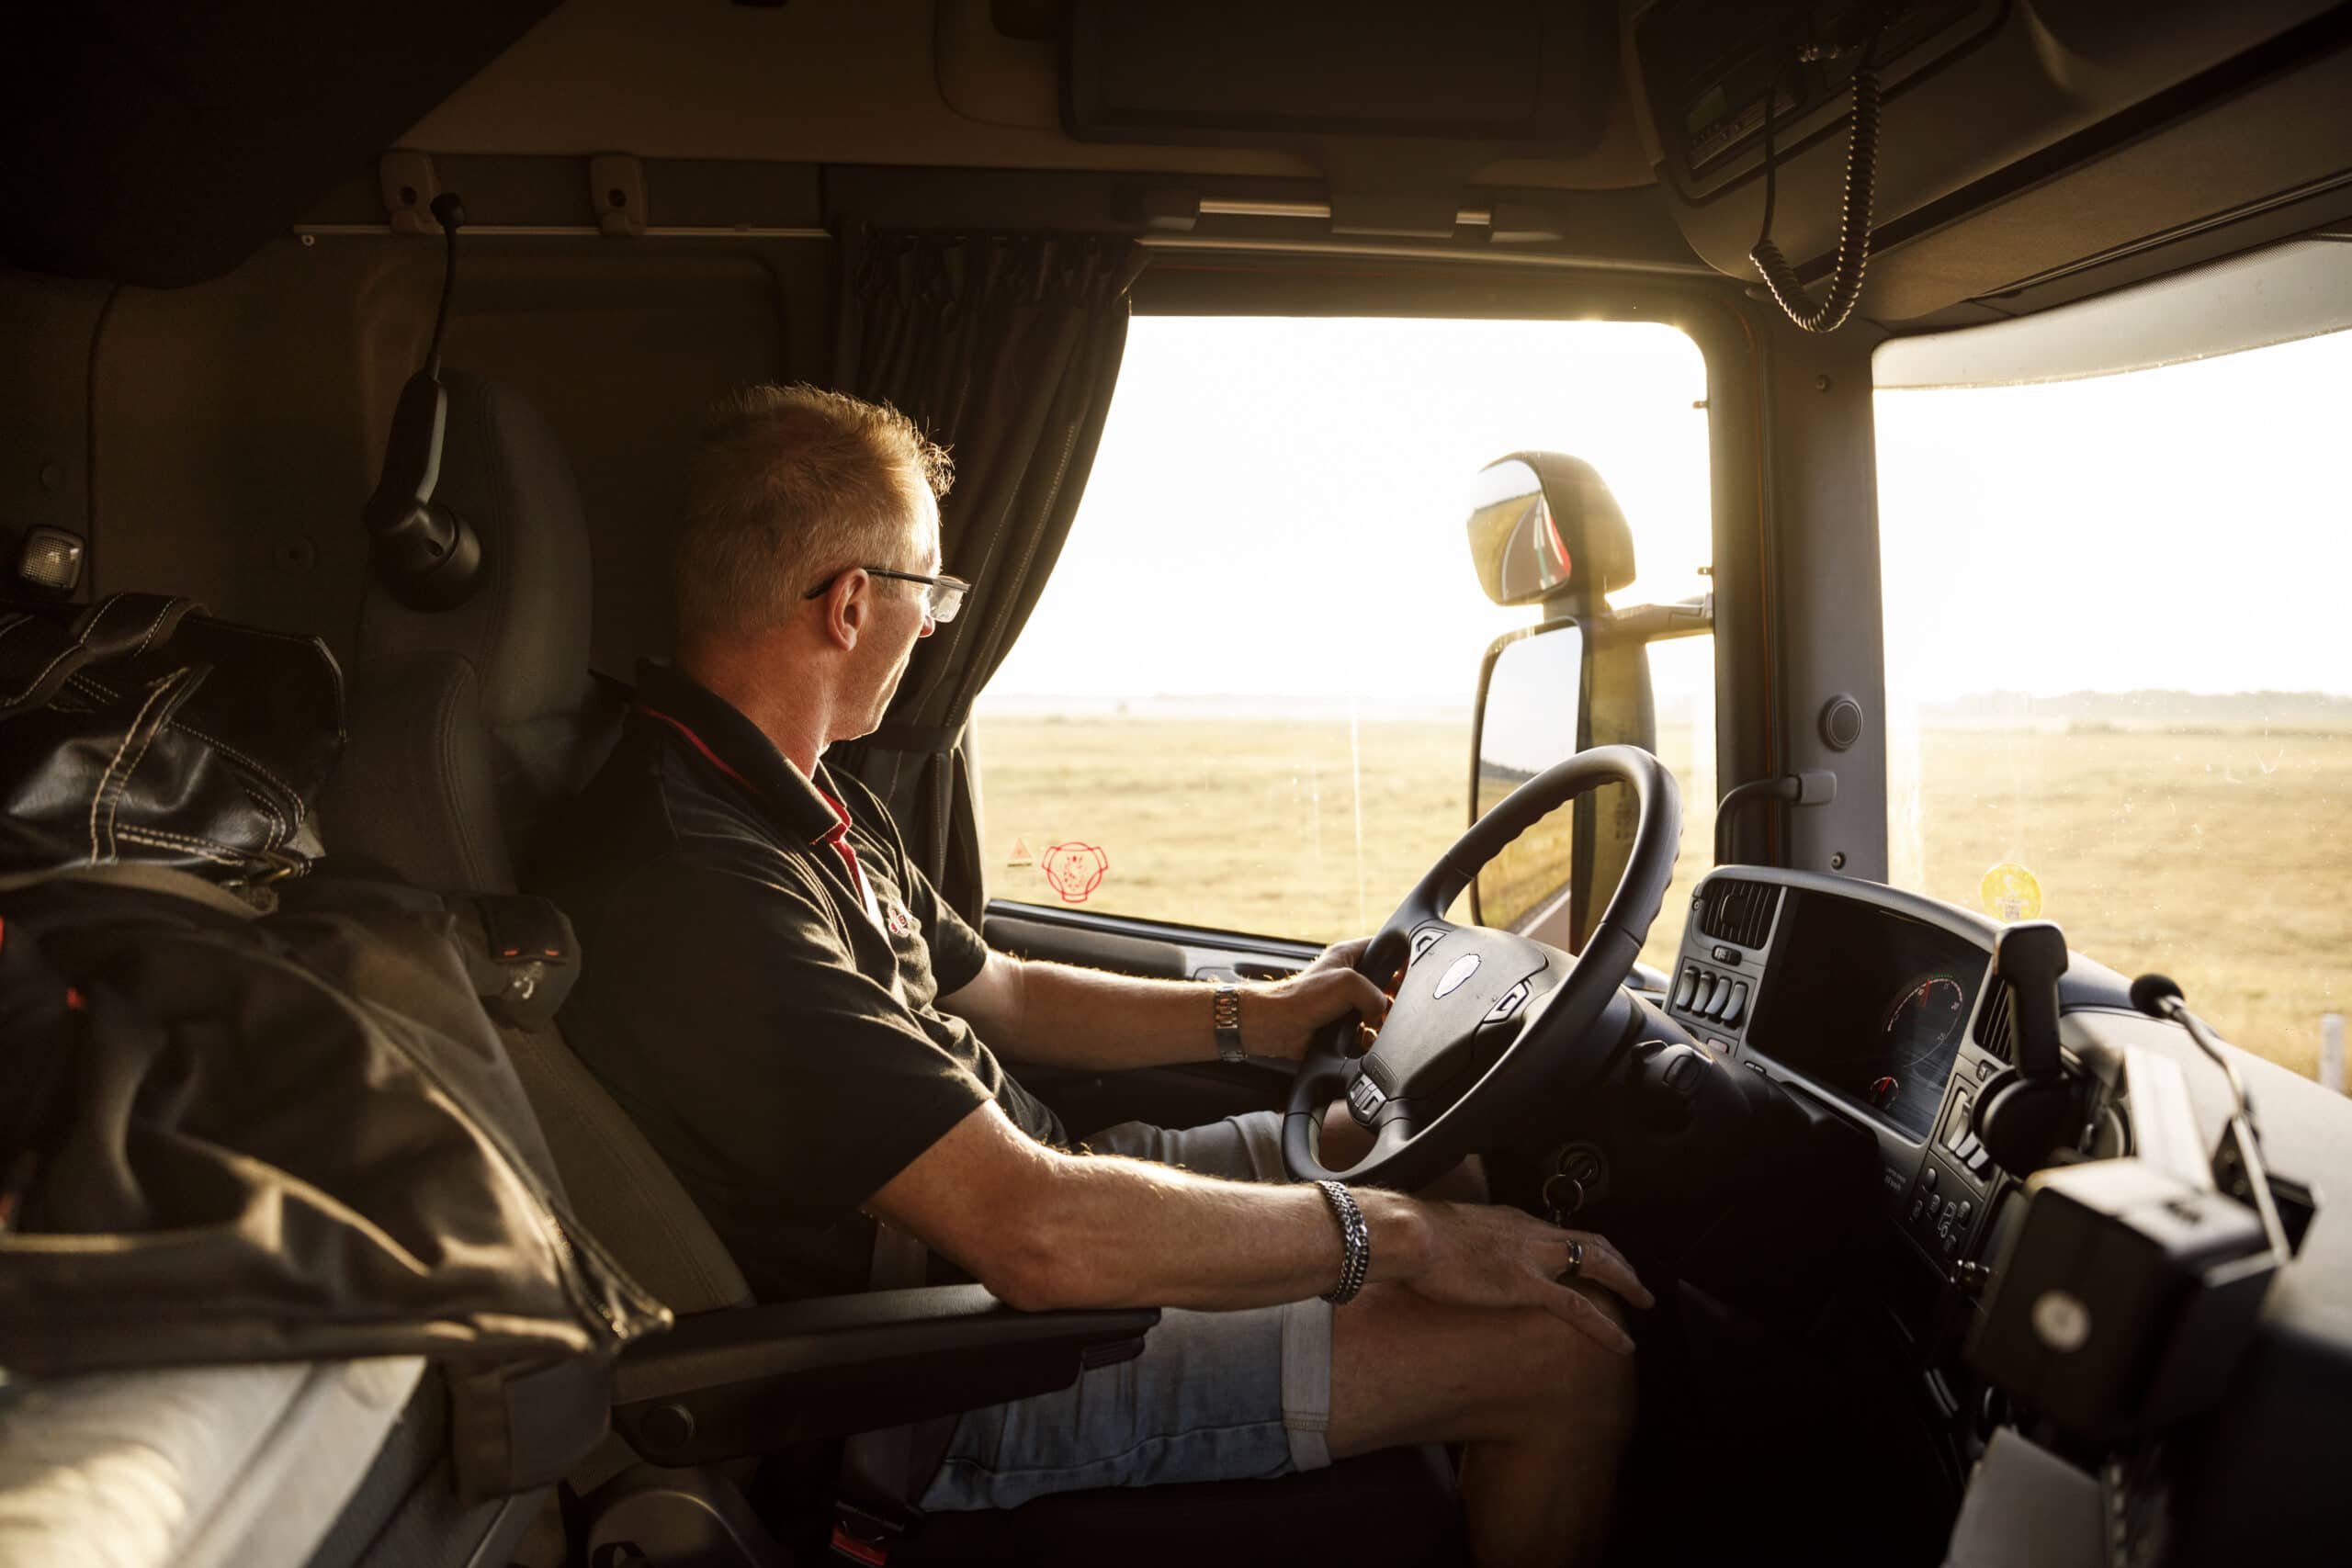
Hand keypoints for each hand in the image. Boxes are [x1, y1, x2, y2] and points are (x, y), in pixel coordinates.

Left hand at [1245, 938, 1387, 1059]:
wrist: (1278, 1026)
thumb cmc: (1302, 997)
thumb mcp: (1349, 983)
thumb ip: (1376, 995)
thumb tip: (1380, 1014)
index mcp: (1349, 955)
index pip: (1383, 949)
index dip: (1398, 961)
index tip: (1407, 976)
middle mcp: (1348, 977)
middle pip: (1386, 984)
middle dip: (1391, 997)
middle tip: (1390, 1004)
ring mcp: (1345, 1002)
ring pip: (1378, 1011)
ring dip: (1380, 1021)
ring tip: (1373, 1024)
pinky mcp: (1341, 1024)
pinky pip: (1366, 1031)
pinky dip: (1368, 1037)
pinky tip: (1362, 1038)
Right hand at [1409, 1203, 1652, 1354]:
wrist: (1406, 1234)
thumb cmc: (1410, 1236)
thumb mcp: (1441, 1232)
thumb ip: (1457, 1245)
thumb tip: (1448, 1257)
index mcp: (1509, 1221)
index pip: (1557, 1230)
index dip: (1580, 1245)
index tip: (1589, 1256)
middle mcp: (1530, 1233)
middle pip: (1590, 1239)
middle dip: (1618, 1258)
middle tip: (1634, 1277)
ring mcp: (1533, 1257)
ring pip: (1598, 1264)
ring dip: (1626, 1282)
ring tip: (1643, 1300)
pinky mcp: (1528, 1285)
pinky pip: (1581, 1308)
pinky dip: (1607, 1326)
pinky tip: (1623, 1342)